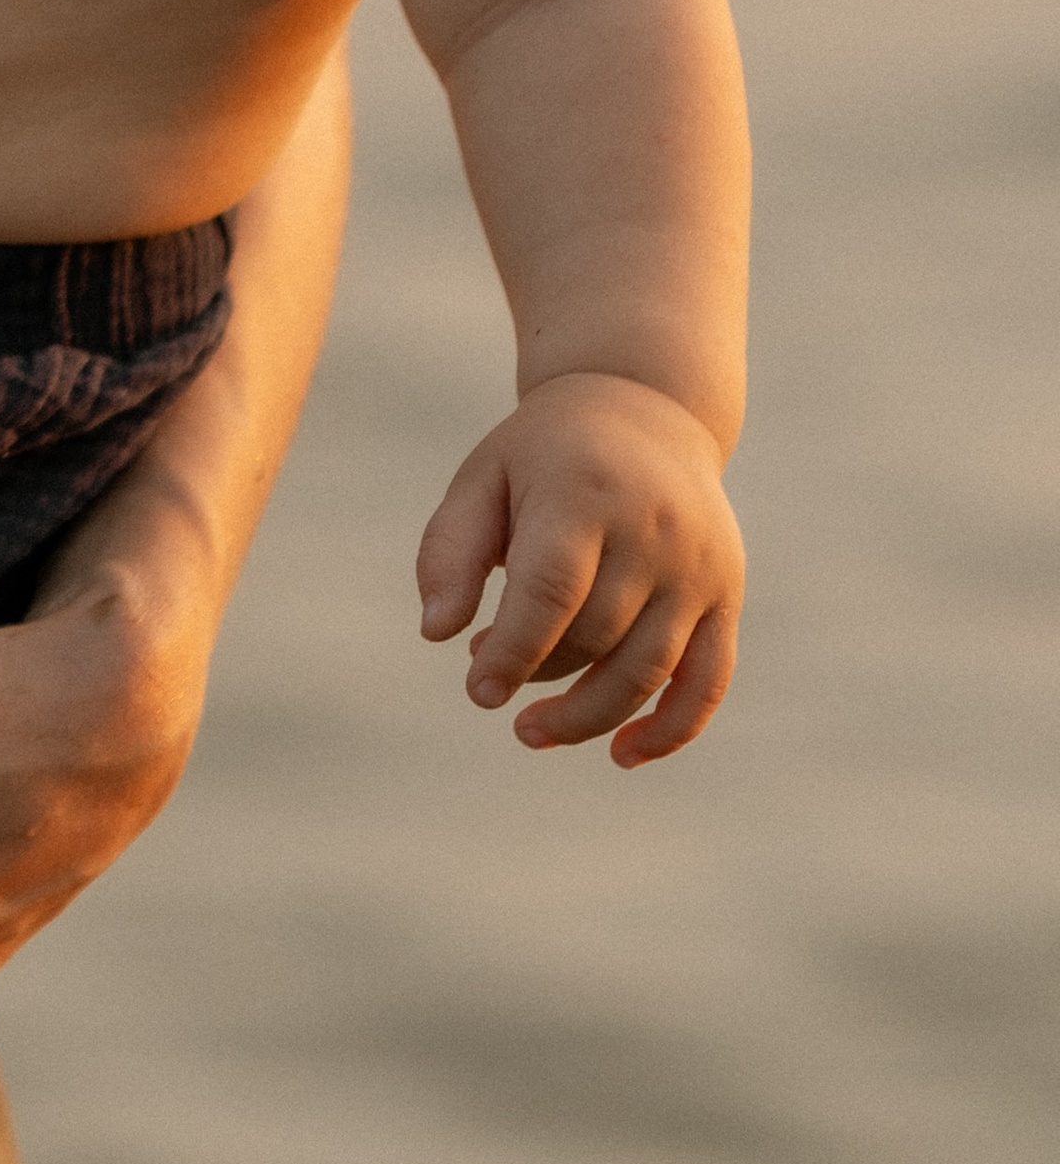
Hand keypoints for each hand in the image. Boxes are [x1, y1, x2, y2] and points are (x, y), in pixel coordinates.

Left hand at [417, 370, 742, 762]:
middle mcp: (654, 531)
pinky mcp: (726, 594)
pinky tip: (622, 754)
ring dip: (589, 716)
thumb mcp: (483, 478)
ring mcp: (699, 566)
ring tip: (531, 731)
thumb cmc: (542, 455)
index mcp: (585, 492)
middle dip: (537, 672)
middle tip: (488, 672)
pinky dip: (671, 728)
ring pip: (649, 670)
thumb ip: (450, 550)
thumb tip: (436, 632)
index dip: (514, 650)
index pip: (553, 589)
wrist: (645, 409)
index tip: (477, 688)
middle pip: (596, 634)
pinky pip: (709, 680)